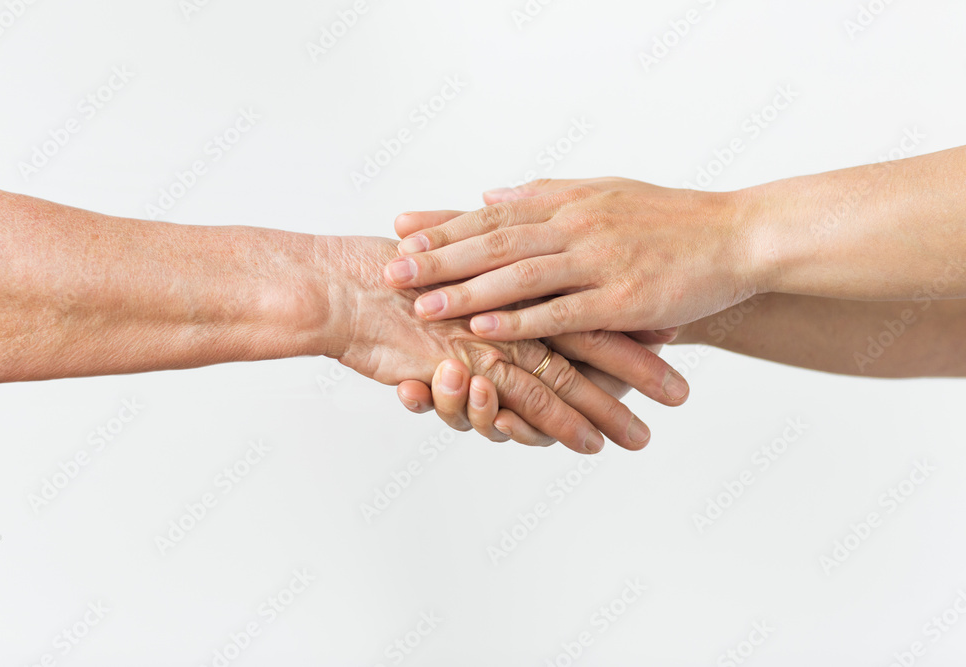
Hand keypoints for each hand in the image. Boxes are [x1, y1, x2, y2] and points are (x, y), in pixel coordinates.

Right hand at [319, 235, 657, 452]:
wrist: (342, 287)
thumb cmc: (389, 276)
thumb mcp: (448, 264)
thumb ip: (484, 272)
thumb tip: (504, 274)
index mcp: (515, 278)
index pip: (583, 298)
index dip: (627, 318)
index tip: (671, 332)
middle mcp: (512, 308)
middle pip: (589, 340)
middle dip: (639, 371)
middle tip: (680, 394)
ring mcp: (494, 338)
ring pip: (567, 379)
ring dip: (608, 410)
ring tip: (642, 436)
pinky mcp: (470, 366)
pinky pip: (526, 402)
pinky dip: (562, 424)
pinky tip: (588, 445)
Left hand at [382, 177, 760, 339]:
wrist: (738, 237)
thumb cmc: (669, 219)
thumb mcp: (603, 190)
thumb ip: (544, 194)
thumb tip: (491, 191)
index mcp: (568, 201)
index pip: (492, 212)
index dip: (444, 224)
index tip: (399, 232)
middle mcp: (577, 226)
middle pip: (494, 241)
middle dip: (438, 257)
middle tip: (391, 271)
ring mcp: (600, 261)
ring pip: (520, 276)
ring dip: (466, 290)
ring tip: (421, 304)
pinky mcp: (623, 299)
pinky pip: (562, 312)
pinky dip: (520, 321)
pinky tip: (483, 328)